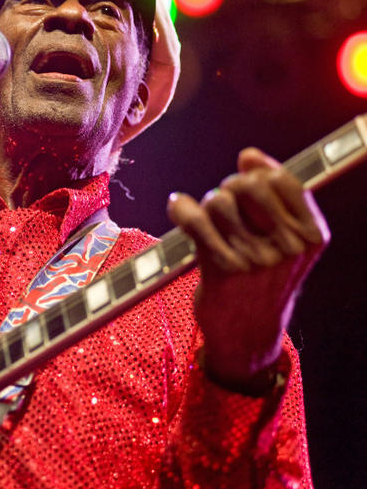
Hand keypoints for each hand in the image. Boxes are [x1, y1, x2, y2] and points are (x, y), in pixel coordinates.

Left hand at [167, 148, 329, 389]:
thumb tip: (249, 155)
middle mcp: (288, 247)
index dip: (257, 172)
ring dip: (206, 207)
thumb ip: (273, 196)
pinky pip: (195, 221)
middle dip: (228, 189)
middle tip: (223, 207)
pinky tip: (177, 207)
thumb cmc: (263, 279)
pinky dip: (181, 209)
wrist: (248, 333)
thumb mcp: (284, 242)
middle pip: (245, 186)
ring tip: (209, 224)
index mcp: (311, 235)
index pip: (281, 179)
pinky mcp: (223, 269)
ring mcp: (256, 259)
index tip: (244, 174)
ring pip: (218, 201)